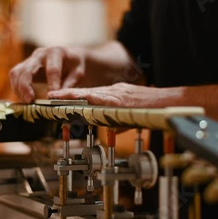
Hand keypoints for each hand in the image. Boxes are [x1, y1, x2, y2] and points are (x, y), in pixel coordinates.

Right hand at [9, 46, 85, 102]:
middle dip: (26, 87)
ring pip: (16, 73)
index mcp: (56, 52)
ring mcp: (30, 59)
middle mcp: (40, 53)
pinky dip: (17, 89)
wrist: (69, 56)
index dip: (52, 84)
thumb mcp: (78, 72)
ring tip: (27, 102)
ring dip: (19, 89)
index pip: (52, 69)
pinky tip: (24, 99)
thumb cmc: (74, 65)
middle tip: (31, 101)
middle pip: (27, 70)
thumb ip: (69, 84)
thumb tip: (58, 98)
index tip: (52, 98)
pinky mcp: (23, 66)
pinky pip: (14, 77)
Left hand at [48, 82, 180, 107]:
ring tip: (57, 97)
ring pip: (90, 94)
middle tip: (50, 96)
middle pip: (86, 92)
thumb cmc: (150, 109)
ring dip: (72, 96)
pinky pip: (102, 99)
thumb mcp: (128, 113)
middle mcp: (113, 91)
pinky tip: (78, 100)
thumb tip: (106, 126)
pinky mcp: (122, 99)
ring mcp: (117, 94)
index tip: (58, 97)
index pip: (89, 94)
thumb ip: (115, 118)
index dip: (73, 95)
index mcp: (114, 94)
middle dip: (67, 94)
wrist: (168, 103)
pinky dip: (89, 99)